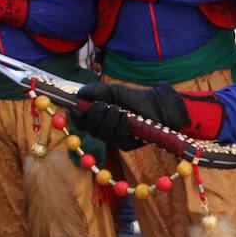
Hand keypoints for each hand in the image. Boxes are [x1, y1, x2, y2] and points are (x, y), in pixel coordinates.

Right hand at [75, 82, 189, 150]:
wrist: (159, 106)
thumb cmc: (138, 99)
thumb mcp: (116, 91)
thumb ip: (97, 91)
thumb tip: (79, 93)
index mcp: (100, 117)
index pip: (81, 122)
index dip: (76, 117)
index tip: (76, 109)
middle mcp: (105, 130)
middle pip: (89, 129)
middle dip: (93, 115)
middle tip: (103, 105)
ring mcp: (115, 138)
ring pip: (101, 134)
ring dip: (108, 119)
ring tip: (119, 109)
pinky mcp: (126, 145)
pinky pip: (116, 139)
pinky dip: (119, 126)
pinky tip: (127, 117)